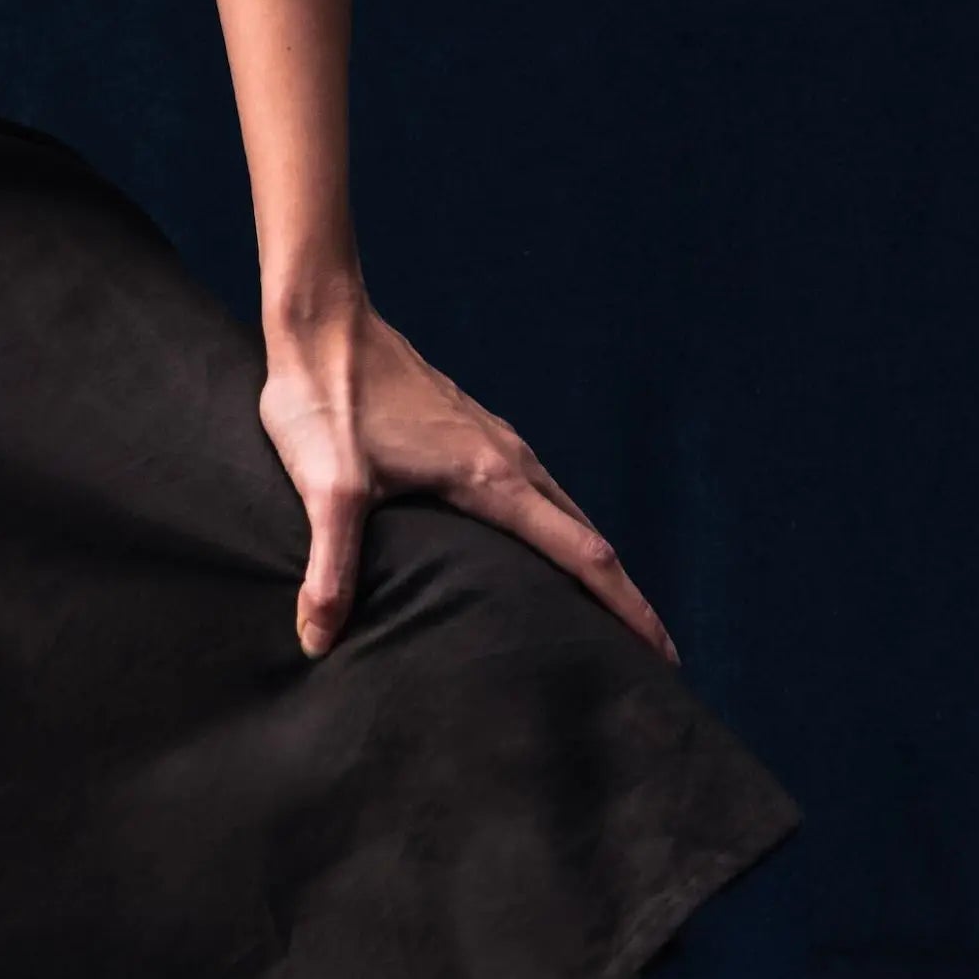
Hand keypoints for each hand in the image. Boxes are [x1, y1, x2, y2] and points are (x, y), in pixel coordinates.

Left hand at [259, 292, 675, 664]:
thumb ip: (330, 568)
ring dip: (591, 564)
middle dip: (622, 598)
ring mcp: (494, 441)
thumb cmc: (326, 400)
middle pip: (588, 538)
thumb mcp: (327, 490)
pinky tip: (536, 553)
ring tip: (602, 617)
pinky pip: (535, 493)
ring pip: (564, 513)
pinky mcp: (471, 433)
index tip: (661, 653)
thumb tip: (317, 641)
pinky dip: (556, 532)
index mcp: (493, 478)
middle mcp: (510, 459)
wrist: (322, 323)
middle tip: (648, 656)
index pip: (583, 555)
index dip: (626, 608)